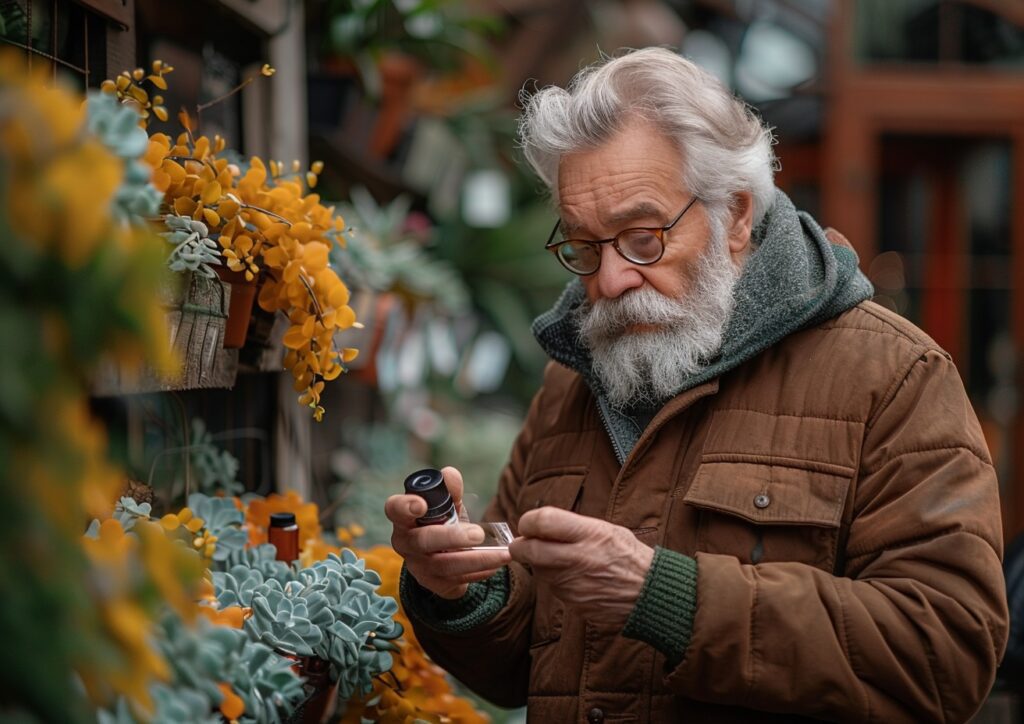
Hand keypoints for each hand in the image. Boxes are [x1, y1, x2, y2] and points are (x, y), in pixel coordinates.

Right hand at [386, 466, 510, 599]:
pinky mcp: (434, 584)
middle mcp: (406, 543)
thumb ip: (448, 489)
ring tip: (503, 554)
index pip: (395, 509)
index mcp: (404, 518)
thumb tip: (450, 474)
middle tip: (478, 533)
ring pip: (445, 566)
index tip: (421, 504)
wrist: (440, 557)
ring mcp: (419, 566)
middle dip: (452, 537)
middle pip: (423, 541)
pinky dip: (480, 572)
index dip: (405, 506)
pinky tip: (496, 565)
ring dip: (477, 560)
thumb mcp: (445, 504)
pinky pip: (457, 581)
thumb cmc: (439, 522)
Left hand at [509, 507, 653, 627]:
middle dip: (519, 546)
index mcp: (590, 534)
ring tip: (563, 560)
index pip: (542, 521)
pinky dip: (555, 581)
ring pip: (538, 570)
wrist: (649, 593)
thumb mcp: (606, 530)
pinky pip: (552, 588)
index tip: (528, 525)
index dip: (528, 522)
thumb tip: (538, 526)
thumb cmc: (628, 556)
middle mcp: (578, 558)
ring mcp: (573, 584)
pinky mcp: (572, 602)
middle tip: (523, 544)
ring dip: (540, 564)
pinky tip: (576, 578)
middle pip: (528, 549)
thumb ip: (572, 527)